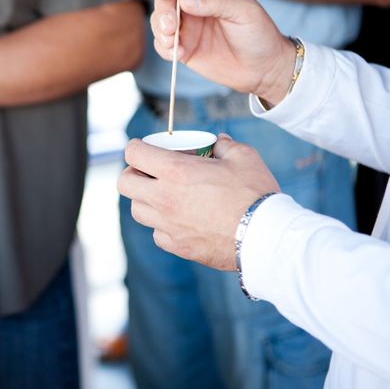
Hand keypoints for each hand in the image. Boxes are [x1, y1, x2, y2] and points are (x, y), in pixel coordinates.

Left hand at [117, 135, 279, 270]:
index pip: (134, 153)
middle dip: (132, 173)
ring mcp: (168, 225)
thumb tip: (219, 142)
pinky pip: (157, 234)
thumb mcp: (243, 157)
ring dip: (145, 199)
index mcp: (175, 171)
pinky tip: (179, 219)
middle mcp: (164, 198)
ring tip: (164, 195)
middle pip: (124, 183)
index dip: (135, 147)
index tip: (142, 147)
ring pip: (136, 210)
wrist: (265, 237)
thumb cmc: (255, 194)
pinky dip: (162, 225)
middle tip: (149, 172)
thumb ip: (226, 145)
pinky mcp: (177, 246)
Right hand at [151, 0, 295, 104]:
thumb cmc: (259, 35)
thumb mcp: (244, 12)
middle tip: (171, 27)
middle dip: (163, 10)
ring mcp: (188, 25)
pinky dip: (164, 48)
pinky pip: (162, 44)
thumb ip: (215, 1)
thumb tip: (185, 0)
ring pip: (159, 20)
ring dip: (160, 30)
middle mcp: (195, 3)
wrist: (263, 69)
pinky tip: (179, 54)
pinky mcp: (183, 46)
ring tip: (174, 43)